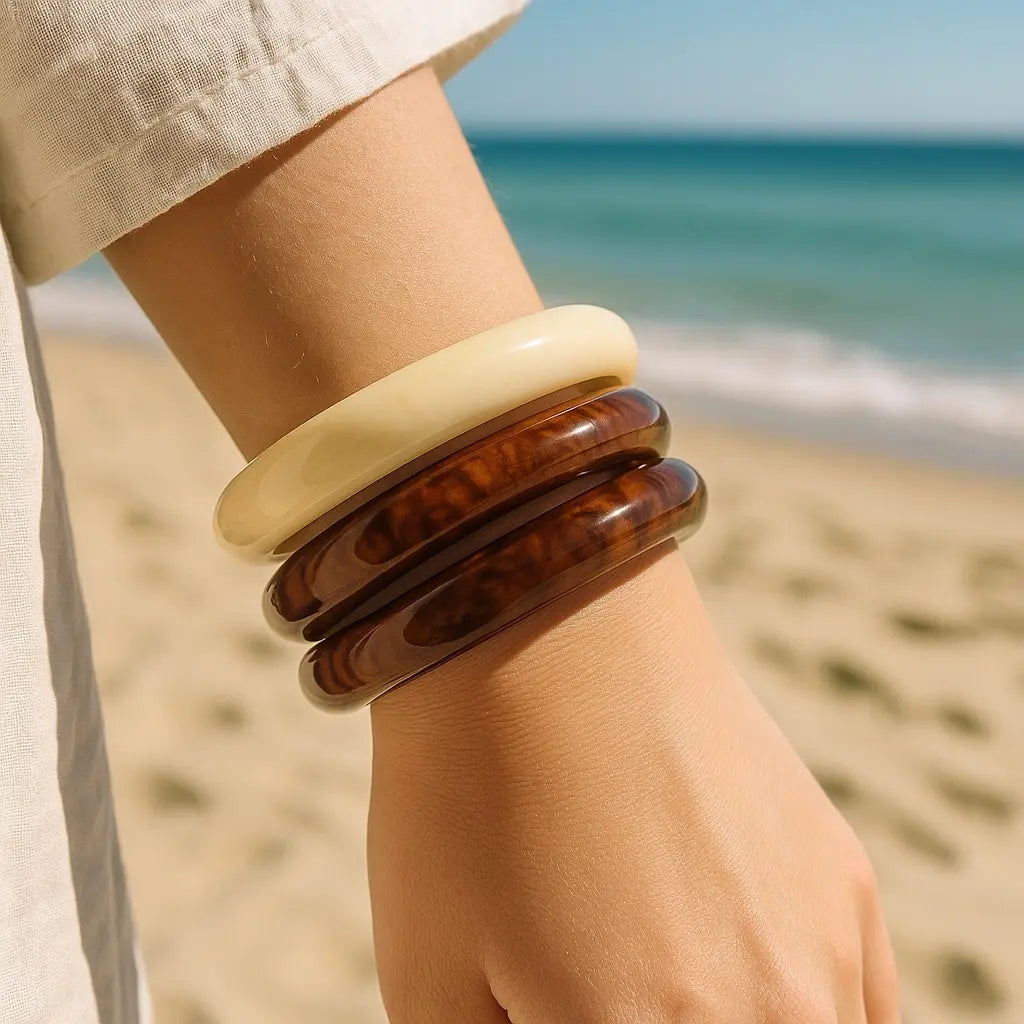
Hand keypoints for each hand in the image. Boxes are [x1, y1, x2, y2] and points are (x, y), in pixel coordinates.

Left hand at [367, 547, 899, 1022]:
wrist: (548, 627)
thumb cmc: (468, 798)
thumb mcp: (431, 981)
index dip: (567, 1020)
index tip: (554, 993)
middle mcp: (768, 1018)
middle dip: (642, 1019)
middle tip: (596, 980)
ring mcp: (823, 952)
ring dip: (733, 1023)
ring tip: (656, 975)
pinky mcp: (845, 884)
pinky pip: (854, 1009)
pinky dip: (800, 1017)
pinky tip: (745, 992)